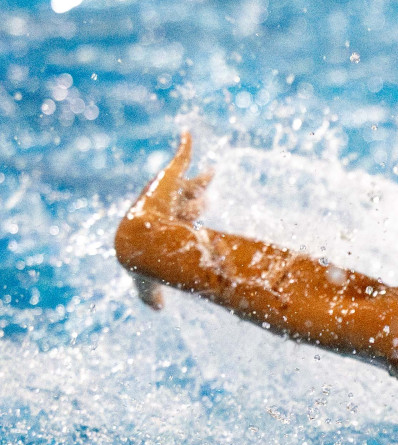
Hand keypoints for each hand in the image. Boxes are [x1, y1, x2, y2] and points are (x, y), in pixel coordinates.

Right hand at [121, 133, 211, 308]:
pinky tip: (188, 133)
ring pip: (189, 181)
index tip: (201, 212)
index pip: (184, 214)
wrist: (142, 238)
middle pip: (188, 197)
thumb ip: (152, 296)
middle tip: (204, 205)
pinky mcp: (169, 174)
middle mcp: (167, 203)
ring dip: (197, 183)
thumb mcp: (150, 283)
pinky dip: (185, 143)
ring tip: (208, 182)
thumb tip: (158, 310)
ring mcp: (168, 188)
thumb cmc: (146, 259)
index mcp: (166, 222)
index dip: (192, 212)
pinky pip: (181, 154)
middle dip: (195, 201)